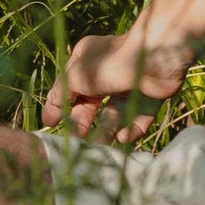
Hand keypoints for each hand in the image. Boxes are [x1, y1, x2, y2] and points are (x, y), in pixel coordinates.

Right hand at [42, 31, 192, 140]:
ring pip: (115, 113)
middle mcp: (107, 71)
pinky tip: (123, 138)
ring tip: (99, 146)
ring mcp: (129, 83)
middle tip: (77, 141)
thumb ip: (62, 94)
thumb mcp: (76, 77)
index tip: (50, 125)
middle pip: (92, 103)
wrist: (154, 58)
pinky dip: (131, 129)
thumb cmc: (109, 64)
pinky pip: (138, 116)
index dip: (59, 105)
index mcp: (87, 59)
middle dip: (83, 122)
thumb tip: (52, 109)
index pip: (69, 86)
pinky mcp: (150, 95)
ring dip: (107, 130)